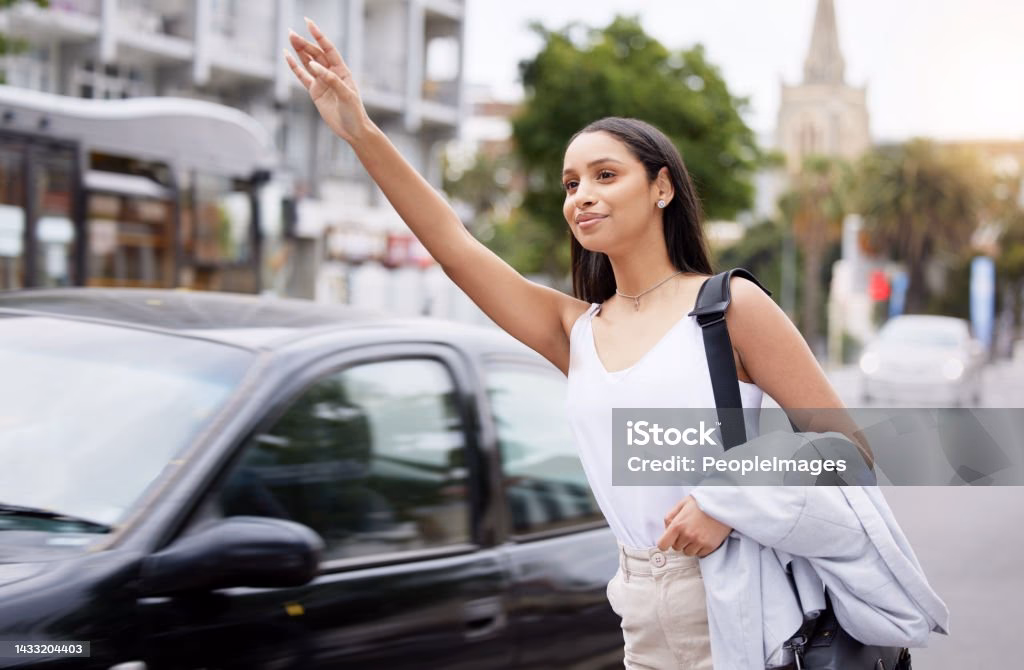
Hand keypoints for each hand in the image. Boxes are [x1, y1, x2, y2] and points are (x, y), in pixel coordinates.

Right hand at [285, 18, 372, 143]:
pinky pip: (302, 76)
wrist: (352, 130)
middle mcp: (331, 74)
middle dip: (304, 43)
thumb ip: (331, 80)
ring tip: (289, 38)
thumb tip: (314, 65)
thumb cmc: (354, 112)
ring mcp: (322, 82)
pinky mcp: (315, 92)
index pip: (328, 49)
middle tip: (291, 33)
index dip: (319, 36)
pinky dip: (294, 67)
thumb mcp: (346, 95)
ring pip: (308, 62)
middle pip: (315, 54)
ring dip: (299, 51)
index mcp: (342, 71)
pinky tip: (287, 56)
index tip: (308, 23)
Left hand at [657, 495, 731, 557]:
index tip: (667, 541)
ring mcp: (699, 542)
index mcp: (677, 525)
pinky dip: (700, 548)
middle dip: (679, 541)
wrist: (722, 505)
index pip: (662, 545)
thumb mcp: (682, 504)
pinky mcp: (709, 546)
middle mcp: (687, 535)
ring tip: (696, 534)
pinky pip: (699, 554)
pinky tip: (703, 537)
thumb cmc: (701, 503)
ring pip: (687, 552)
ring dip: (689, 546)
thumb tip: (666, 529)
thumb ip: (670, 516)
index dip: (664, 543)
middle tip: (687, 531)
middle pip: (676, 548)